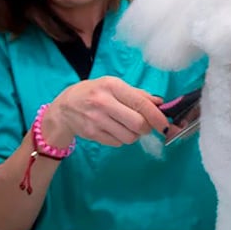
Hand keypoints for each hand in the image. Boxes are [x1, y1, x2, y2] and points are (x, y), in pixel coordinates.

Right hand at [43, 77, 169, 146]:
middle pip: (138, 124)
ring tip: (126, 126)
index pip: (141, 104)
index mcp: (112, 86)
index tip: (166, 125)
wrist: (64, 107)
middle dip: (146, 128)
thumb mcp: (114, 86)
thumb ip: (137, 94)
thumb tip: (159, 103)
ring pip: (129, 137)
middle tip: (144, 125)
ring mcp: (96, 120)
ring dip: (134, 135)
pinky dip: (121, 139)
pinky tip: (113, 129)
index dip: (157, 117)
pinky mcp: (92, 134)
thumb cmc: (94, 93)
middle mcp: (103, 102)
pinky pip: (118, 143)